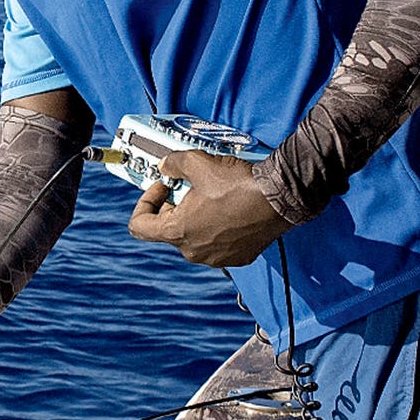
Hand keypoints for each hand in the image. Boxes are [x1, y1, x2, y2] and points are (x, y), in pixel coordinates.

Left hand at [128, 151, 292, 266]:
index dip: (145, 202)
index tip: (163, 187)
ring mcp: (217, 258)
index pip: (139, 226)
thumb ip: (173, 163)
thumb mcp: (198, 162)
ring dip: (197, 218)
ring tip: (214, 196)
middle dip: (175, 206)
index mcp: (177, 232)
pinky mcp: (239, 257)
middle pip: (169, 230)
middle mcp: (193, 251)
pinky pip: (219, 244)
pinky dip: (219, 228)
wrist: (281, 198)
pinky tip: (232, 210)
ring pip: (195, 237)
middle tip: (190, 185)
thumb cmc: (238, 183)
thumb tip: (166, 166)